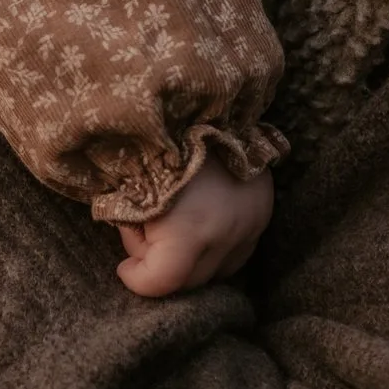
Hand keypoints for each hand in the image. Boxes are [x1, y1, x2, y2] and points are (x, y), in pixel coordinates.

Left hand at [112, 150, 274, 297]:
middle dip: (163, 268)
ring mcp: (250, 225)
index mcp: (190, 230)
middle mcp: (226, 235)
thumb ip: (133, 229)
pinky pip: (239, 253)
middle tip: (146, 237)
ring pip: (219, 272)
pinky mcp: (263, 214)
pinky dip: (217, 250)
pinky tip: (201, 228)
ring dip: (193, 263)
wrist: (205, 105)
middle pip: (191, 282)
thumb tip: (140, 253)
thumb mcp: (131, 188)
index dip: (137, 279)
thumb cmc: (156, 144)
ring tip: (174, 231)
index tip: (125, 268)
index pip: (162, 283)